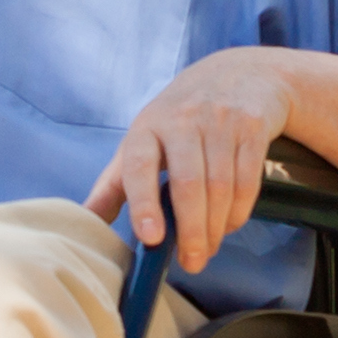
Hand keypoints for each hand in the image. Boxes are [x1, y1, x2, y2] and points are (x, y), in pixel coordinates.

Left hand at [86, 49, 303, 275]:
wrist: (238, 74)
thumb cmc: (180, 116)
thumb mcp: (143, 139)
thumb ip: (115, 182)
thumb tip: (85, 220)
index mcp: (147, 126)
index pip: (139, 165)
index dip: (142, 203)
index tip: (151, 238)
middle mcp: (183, 120)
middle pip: (188, 184)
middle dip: (190, 230)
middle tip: (191, 263)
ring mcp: (220, 121)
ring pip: (221, 187)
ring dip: (215, 227)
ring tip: (207, 250)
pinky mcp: (252, 127)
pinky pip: (248, 181)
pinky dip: (239, 211)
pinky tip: (229, 225)